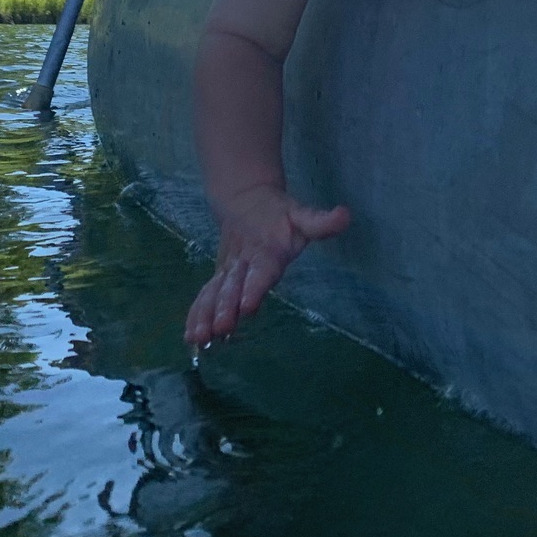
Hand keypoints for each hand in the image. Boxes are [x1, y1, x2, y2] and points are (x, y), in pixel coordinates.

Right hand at [185, 184, 349, 346]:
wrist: (245, 198)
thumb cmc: (281, 215)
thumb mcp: (303, 216)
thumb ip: (321, 222)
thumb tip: (345, 215)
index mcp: (267, 250)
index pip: (260, 271)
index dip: (254, 288)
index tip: (247, 306)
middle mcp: (243, 261)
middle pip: (232, 286)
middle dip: (225, 308)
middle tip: (220, 329)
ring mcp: (228, 269)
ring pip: (214, 292)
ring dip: (206, 315)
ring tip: (199, 338)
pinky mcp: (219, 275)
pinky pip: (205, 295)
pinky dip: (196, 313)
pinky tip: (190, 336)